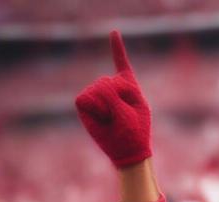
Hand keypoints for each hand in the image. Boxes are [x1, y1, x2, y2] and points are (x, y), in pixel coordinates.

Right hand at [75, 31, 150, 167]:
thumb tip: (94, 89)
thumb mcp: (130, 112)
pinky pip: (84, 99)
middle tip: (121, 117)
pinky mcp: (87, 105)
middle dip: (113, 99)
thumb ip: (113, 95)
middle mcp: (112, 89)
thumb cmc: (134, 134)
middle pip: (106, 82)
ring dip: (104, 107)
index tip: (114, 32)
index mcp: (130, 87)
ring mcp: (98, 96)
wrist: (127, 152)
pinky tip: (101, 117)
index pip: (122, 65)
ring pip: (95, 90)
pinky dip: (92, 108)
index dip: (117, 49)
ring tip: (112, 120)